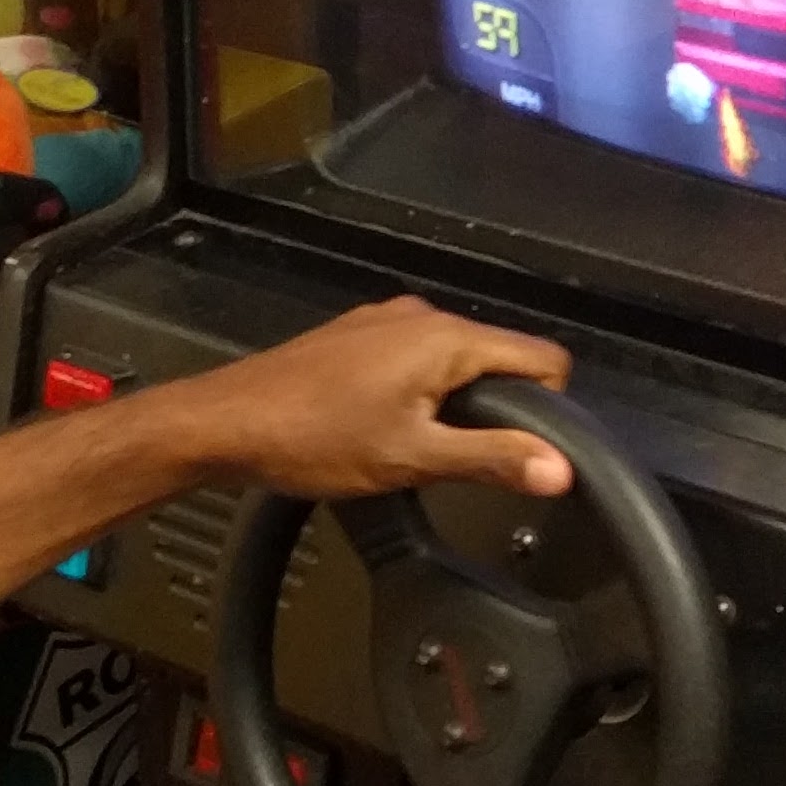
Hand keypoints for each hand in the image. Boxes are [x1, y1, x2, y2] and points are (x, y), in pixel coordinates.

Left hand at [171, 296, 576, 501]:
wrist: (227, 424)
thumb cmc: (312, 438)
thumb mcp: (414, 459)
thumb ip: (493, 459)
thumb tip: (558, 468)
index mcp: (446, 338)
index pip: (542, 357)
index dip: (552, 407)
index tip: (532, 450)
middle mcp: (420, 317)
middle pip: (498, 359)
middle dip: (497, 410)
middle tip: (464, 461)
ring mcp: (385, 323)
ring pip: (453, 363)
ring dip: (452, 405)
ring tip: (416, 450)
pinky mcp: (358, 339)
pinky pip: (414, 362)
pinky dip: (416, 395)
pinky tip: (382, 430)